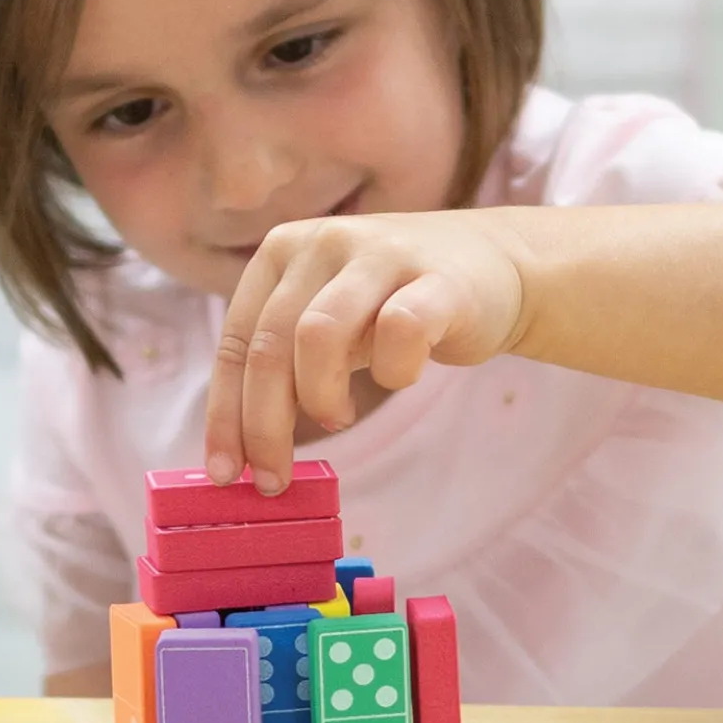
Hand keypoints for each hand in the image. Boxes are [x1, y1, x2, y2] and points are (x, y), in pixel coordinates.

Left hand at [204, 208, 529, 490]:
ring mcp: (380, 254)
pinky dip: (392, 372)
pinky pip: (398, 332)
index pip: (236, 342)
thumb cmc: (398, 306)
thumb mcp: (330, 323)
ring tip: (336, 415)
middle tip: (273, 479)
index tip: (224, 473)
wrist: (497, 267)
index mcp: (282, 251)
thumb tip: (241, 452)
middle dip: (264, 426)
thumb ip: (285, 366)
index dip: (225, 414)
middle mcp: (323, 243)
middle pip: (270, 346)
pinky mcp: (437, 279)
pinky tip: (398, 377)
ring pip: (318, 335)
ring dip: (318, 396)